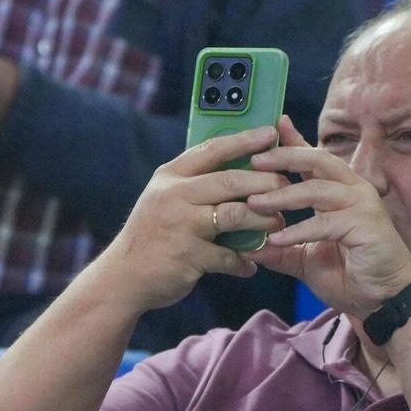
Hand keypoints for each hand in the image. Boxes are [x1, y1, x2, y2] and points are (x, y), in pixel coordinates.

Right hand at [82, 126, 288, 315]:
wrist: (123, 277)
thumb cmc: (152, 235)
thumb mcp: (164, 199)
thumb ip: (194, 184)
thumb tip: (238, 167)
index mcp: (170, 176)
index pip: (213, 149)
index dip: (245, 140)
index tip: (271, 133)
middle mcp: (173, 196)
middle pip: (231, 180)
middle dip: (266, 182)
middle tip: (287, 186)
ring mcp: (180, 226)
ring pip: (235, 215)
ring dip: (263, 220)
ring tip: (278, 224)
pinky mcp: (187, 256)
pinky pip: (228, 256)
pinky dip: (243, 261)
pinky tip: (251, 264)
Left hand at [242, 116, 410, 314]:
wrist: (383, 300)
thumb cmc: (350, 276)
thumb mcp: (306, 260)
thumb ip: (281, 250)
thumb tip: (248, 247)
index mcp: (338, 191)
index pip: (313, 159)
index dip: (291, 143)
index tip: (268, 129)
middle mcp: (352, 190)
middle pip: (317, 160)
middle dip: (284, 157)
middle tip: (254, 161)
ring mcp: (362, 205)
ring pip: (318, 189)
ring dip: (283, 196)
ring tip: (254, 203)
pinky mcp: (366, 224)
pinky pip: (326, 222)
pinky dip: (299, 230)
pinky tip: (277, 239)